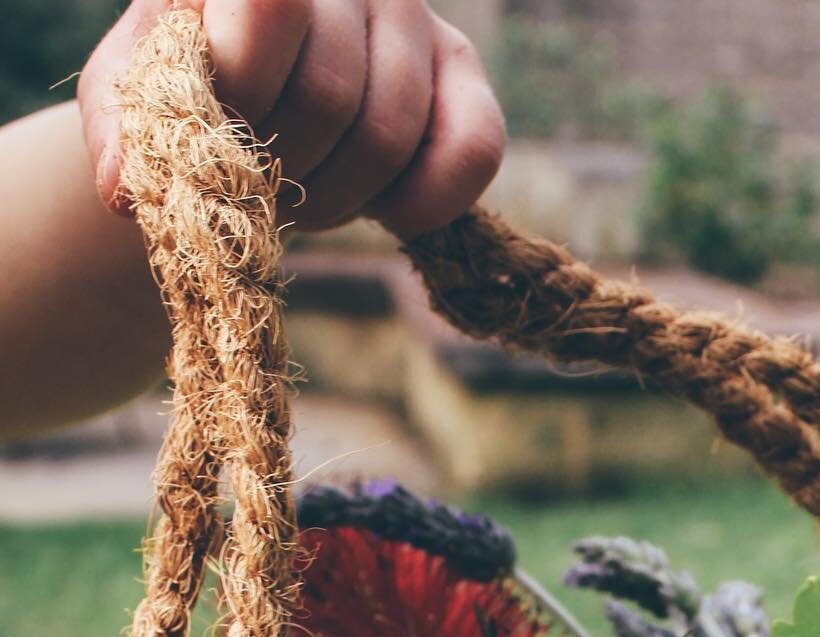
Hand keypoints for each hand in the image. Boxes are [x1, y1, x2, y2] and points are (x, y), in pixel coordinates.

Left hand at [78, 0, 504, 235]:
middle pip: (330, 98)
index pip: (272, 6)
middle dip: (289, 171)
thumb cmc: (196, 99)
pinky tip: (384, 209)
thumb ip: (124, 134)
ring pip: (389, 136)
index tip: (224, 126)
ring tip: (307, 194)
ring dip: (340, 198)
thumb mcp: (140, 106)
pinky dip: (419, 205)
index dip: (247, 90)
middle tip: (264, 185)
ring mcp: (413, 19)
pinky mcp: (466, 78)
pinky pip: (471, 153)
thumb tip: (123, 190)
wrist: (260, 107)